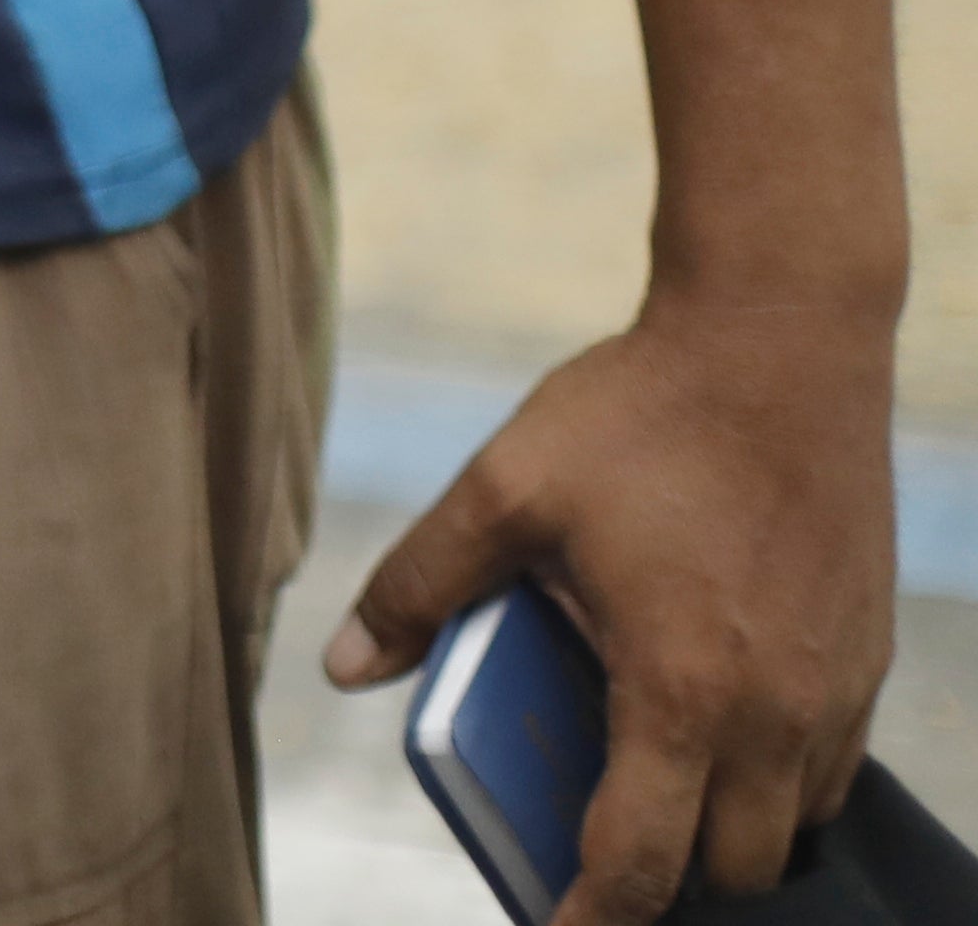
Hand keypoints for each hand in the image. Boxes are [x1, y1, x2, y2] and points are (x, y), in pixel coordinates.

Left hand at [322, 301, 895, 918]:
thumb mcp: (502, 491)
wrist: (779, 342)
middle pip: (734, 867)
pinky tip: (713, 723)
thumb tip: (343, 668)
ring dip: (727, 828)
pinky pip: (831, 766)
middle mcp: (775, 712)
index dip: (593, 914)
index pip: (640, 859)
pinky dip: (775, 777)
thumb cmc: (637, 416)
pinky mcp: (869, 655)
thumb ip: (419, 586)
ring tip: (649, 785)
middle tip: (593, 847)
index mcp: (679, 689)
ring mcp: (837, 690)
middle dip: (665, 878)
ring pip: (791, 823)